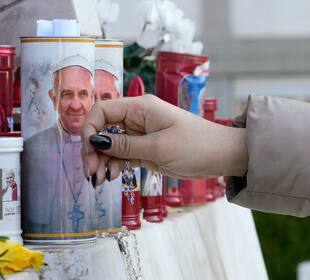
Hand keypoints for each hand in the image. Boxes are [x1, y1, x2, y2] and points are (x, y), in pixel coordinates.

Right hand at [81, 95, 247, 185]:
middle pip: (104, 129)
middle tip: (91, 172)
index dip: (89, 128)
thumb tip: (95, 142)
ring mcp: (141, 133)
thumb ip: (125, 146)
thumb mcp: (158, 147)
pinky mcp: (146, 148)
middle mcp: (137, 117)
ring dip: (102, 160)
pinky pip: (123, 154)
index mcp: (140, 107)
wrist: (222, 156)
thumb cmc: (195, 146)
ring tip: (100, 180)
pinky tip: (111, 176)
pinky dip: (115, 165)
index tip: (88, 151)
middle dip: (93, 150)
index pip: (103, 110)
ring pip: (111, 144)